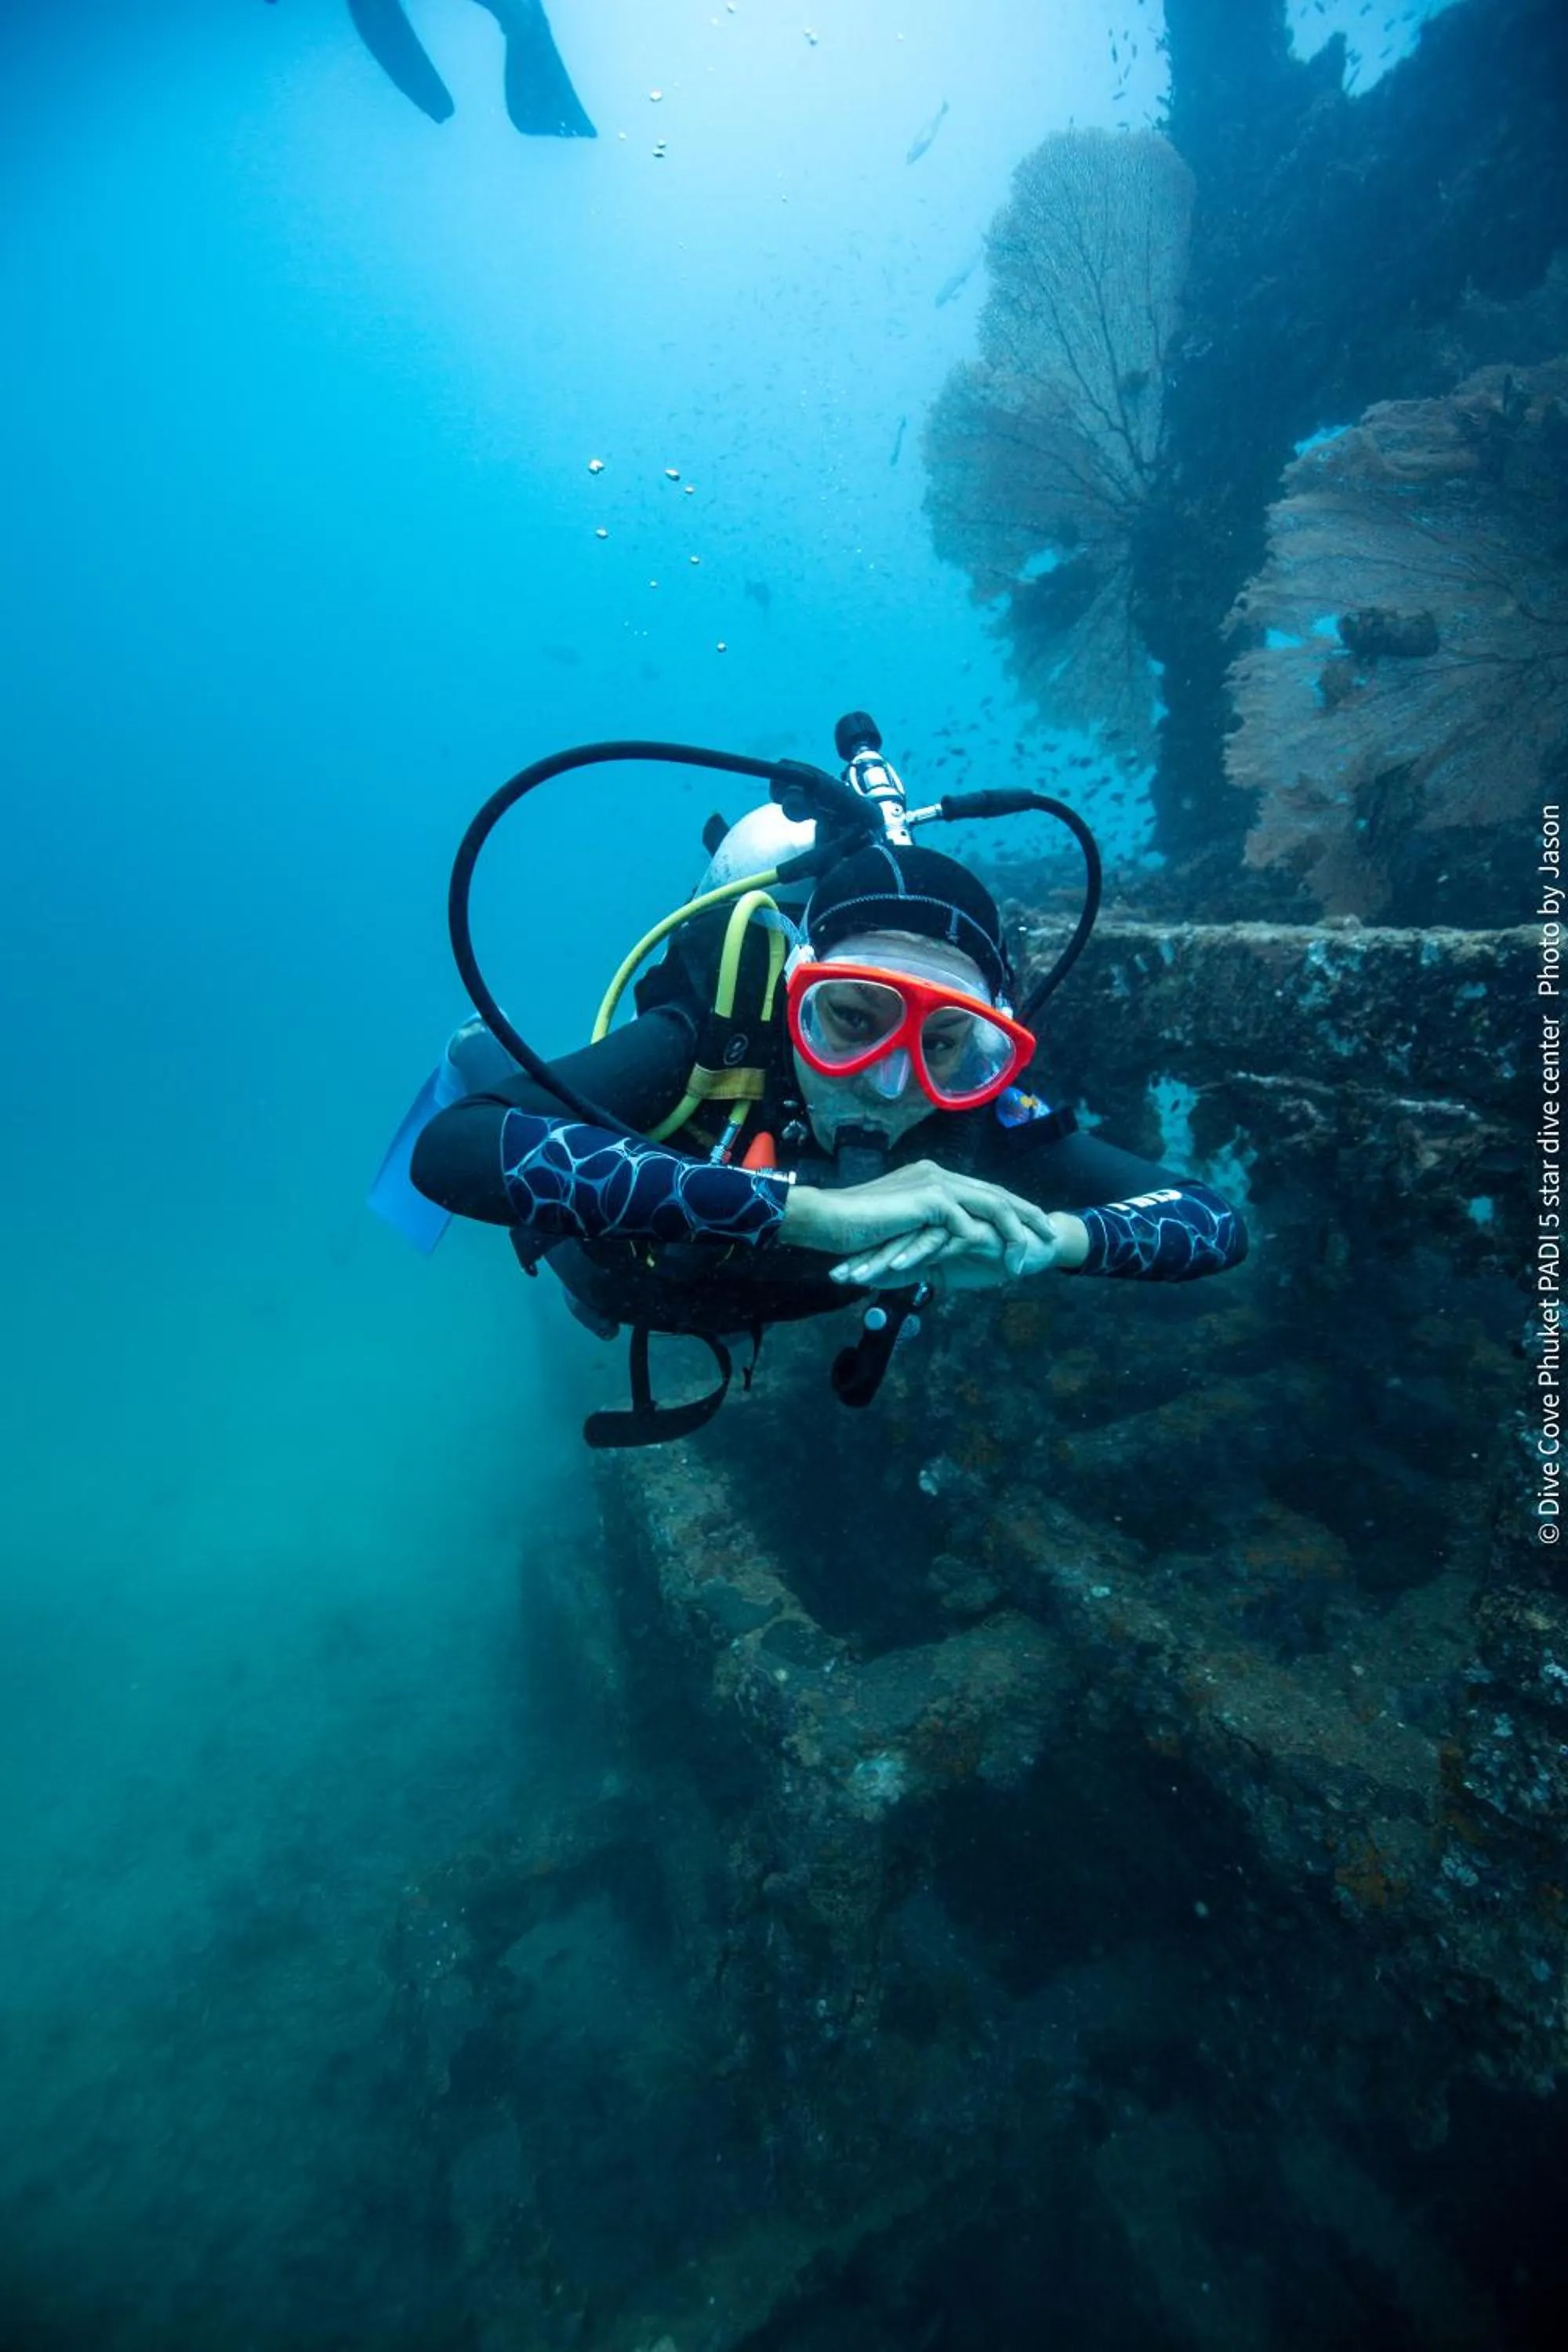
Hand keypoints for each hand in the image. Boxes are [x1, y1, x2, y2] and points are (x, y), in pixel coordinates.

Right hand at [780, 1160, 1062, 1286]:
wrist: (824, 1219)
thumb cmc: (852, 1230)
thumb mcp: (897, 1231)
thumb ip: (922, 1233)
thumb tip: (940, 1250)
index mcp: (931, 1178)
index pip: (981, 1191)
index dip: (1010, 1209)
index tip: (1032, 1227)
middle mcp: (938, 1174)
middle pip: (997, 1192)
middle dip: (1028, 1214)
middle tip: (1051, 1234)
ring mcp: (935, 1183)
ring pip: (993, 1203)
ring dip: (1018, 1229)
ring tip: (1036, 1251)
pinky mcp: (930, 1200)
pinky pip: (972, 1222)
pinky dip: (991, 1241)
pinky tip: (1003, 1260)